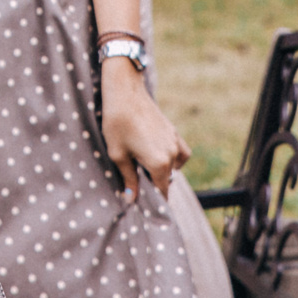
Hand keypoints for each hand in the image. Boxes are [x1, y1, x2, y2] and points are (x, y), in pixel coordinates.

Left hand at [98, 68, 190, 198]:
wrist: (125, 91)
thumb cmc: (117, 123)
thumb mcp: (118, 154)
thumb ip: (128, 179)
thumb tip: (131, 199)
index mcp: (159, 163)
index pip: (162, 191)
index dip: (155, 201)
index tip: (144, 205)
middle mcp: (172, 154)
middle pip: (167, 180)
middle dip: (155, 185)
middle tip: (137, 185)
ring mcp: (175, 142)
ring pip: (173, 166)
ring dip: (163, 171)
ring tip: (144, 168)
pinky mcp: (173, 131)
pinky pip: (180, 152)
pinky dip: (174, 158)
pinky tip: (159, 155)